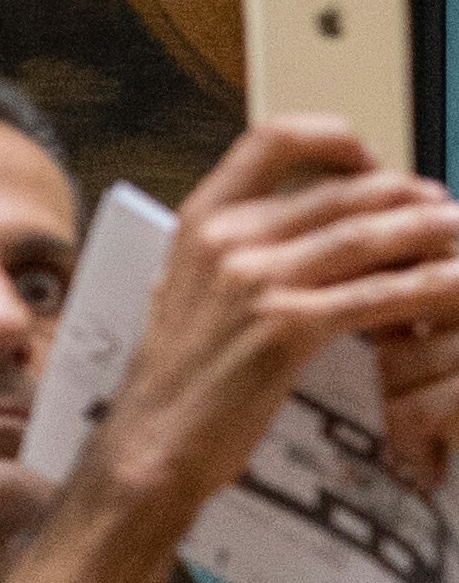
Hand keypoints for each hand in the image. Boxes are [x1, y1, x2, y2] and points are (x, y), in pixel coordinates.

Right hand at [102, 122, 458, 512]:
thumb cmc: (179, 379)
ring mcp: (254, 281)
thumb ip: (243, 254)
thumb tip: (315, 236)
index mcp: (199, 220)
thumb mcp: (192, 292)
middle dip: (410, 196)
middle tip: (447, 211)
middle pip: (342, 191)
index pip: (273, 140)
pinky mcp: (287, 327)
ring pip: (369, 236)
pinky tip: (456, 291)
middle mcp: (226, 239)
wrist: (153, 443)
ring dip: (434, 235)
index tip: (373, 162)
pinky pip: (380, 296)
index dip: (335, 139)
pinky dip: (430, 290)